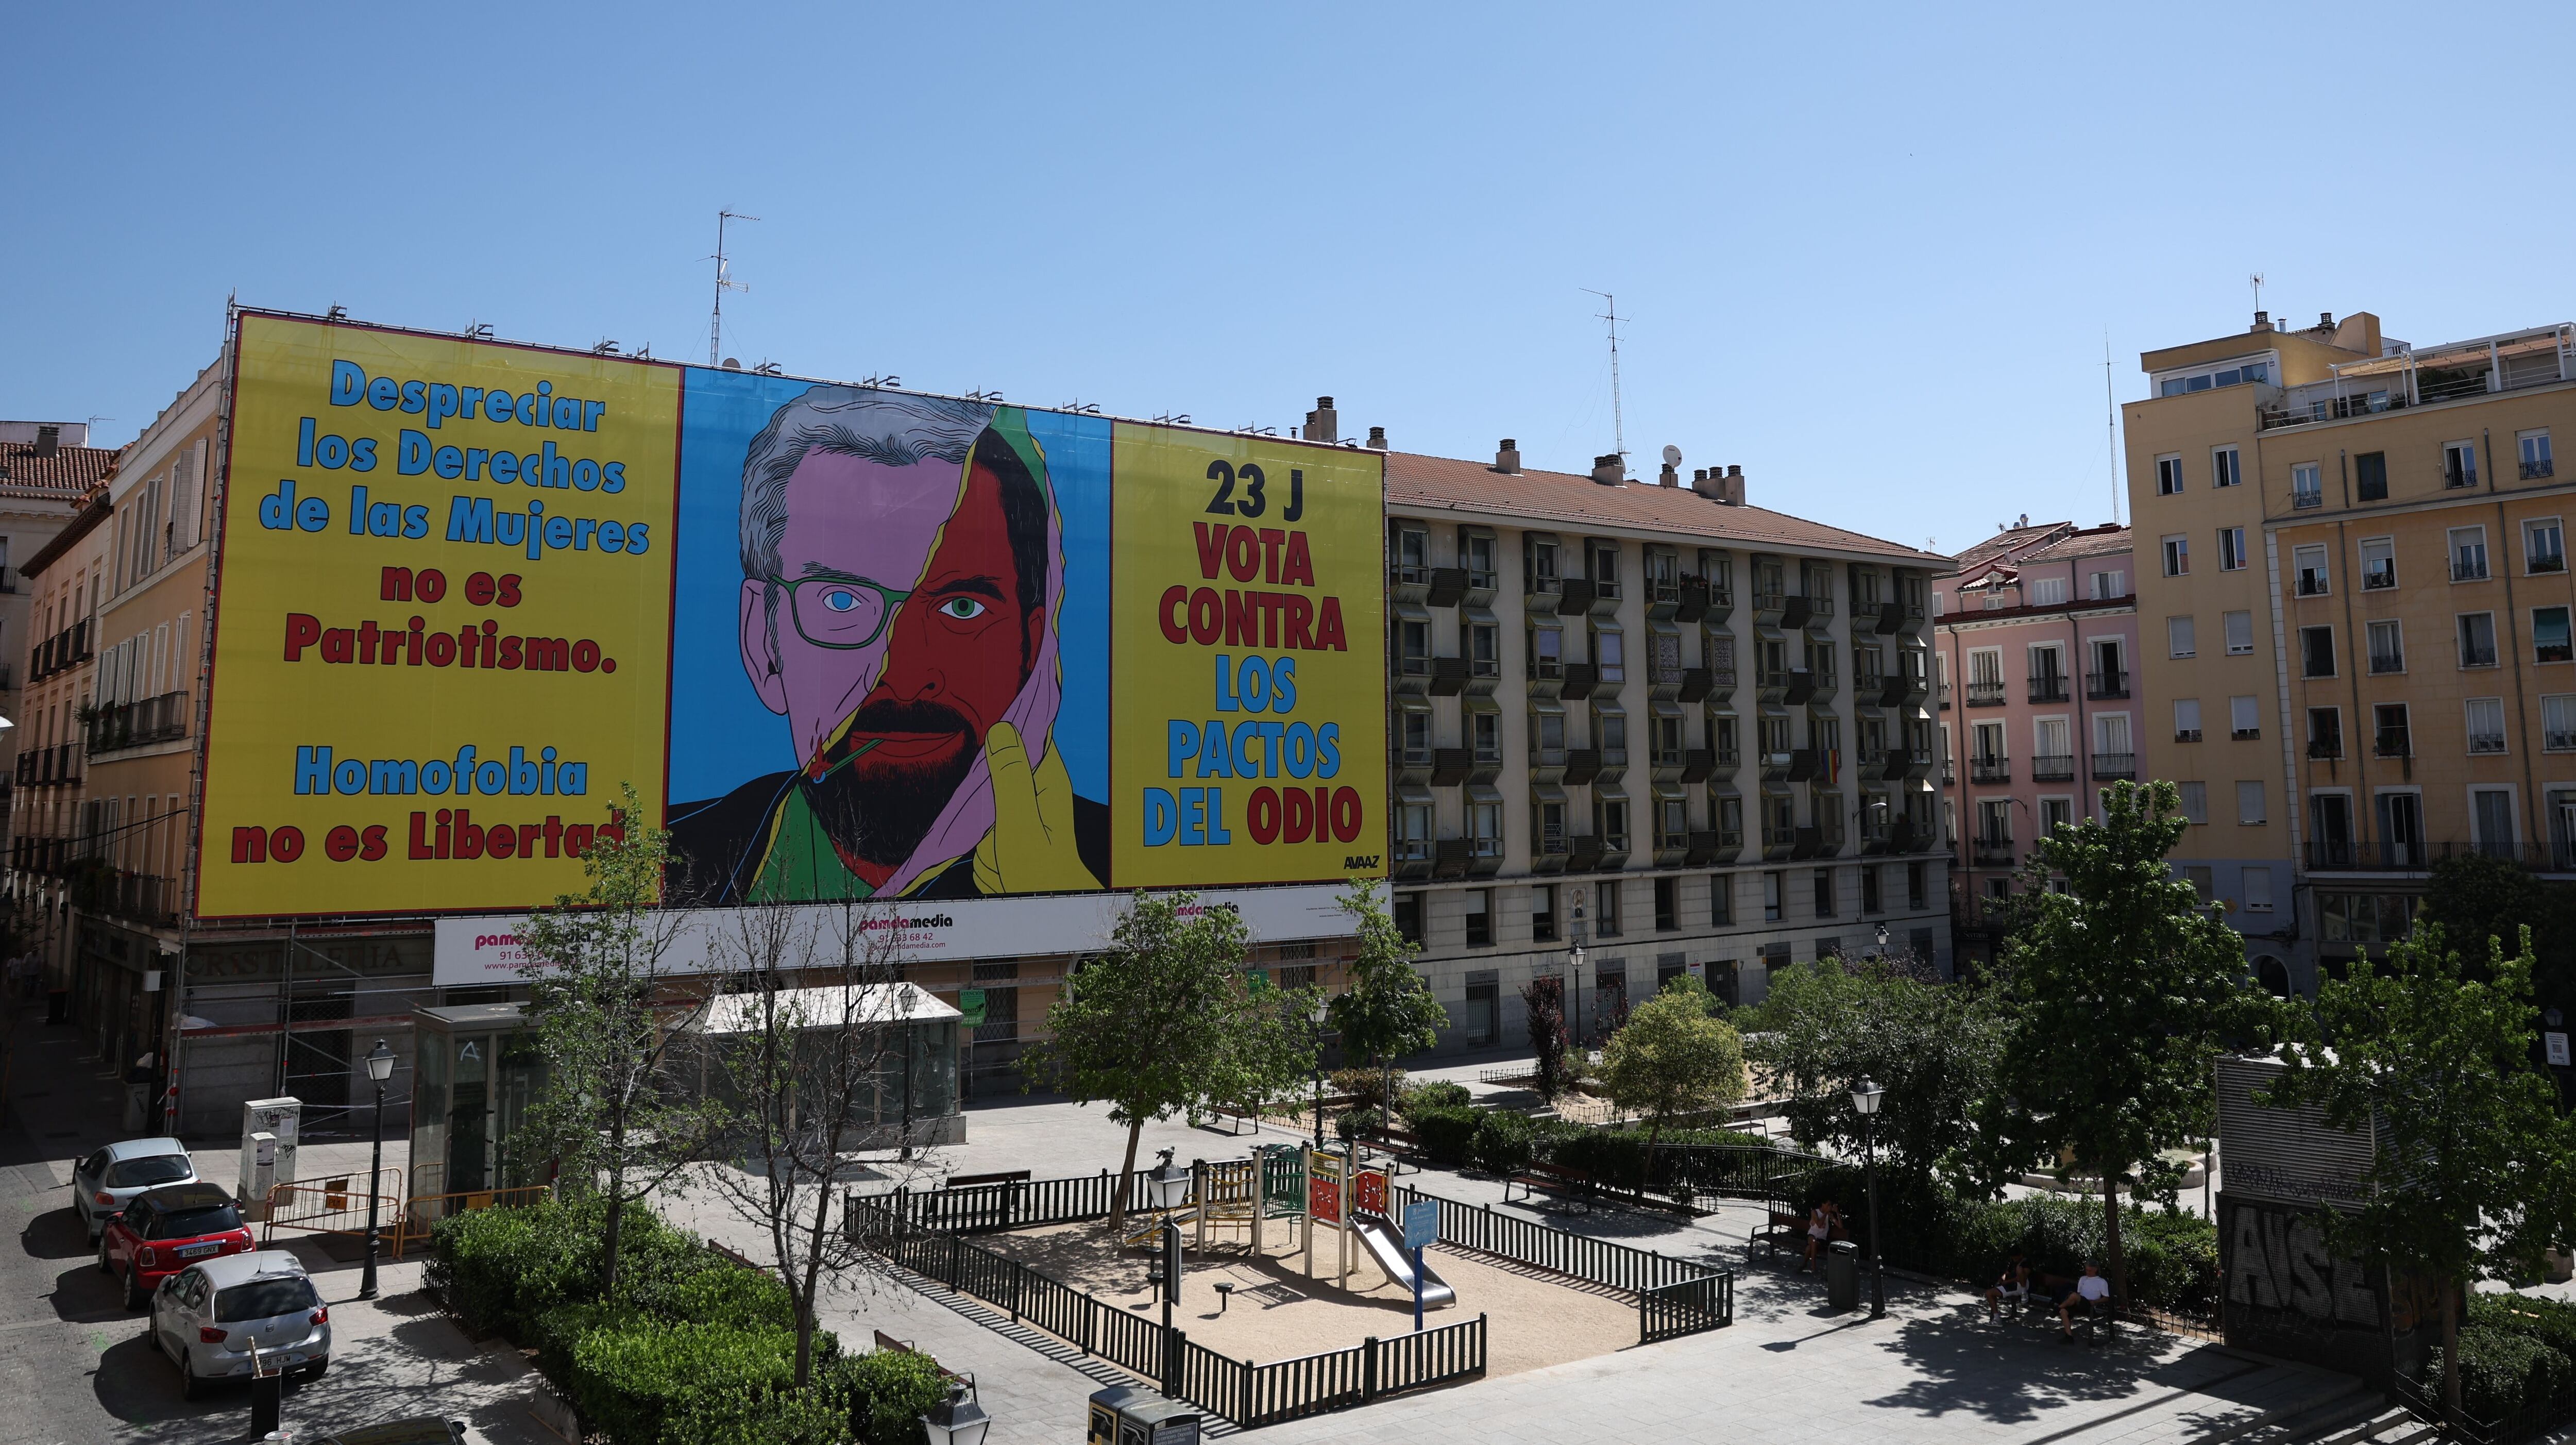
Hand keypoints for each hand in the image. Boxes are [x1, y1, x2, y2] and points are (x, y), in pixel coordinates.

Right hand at [972, 721, 1099, 893]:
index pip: (1026, 734)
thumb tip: (1001, 730)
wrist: (1044, 914)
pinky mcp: (1002, 841)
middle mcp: (1032, 794)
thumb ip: (1010, 777)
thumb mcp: (1021, 821)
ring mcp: (1015, 818)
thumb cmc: (1041, 871)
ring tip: (1004, 852)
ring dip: (983, 835)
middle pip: (992, 774)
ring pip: (979, 809)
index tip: (981, 733)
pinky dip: (984, 854)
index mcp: (1046, 779)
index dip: (1003, 729)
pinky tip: (1000, 865)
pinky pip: (977, 838)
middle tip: (998, 825)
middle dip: (984, 799)